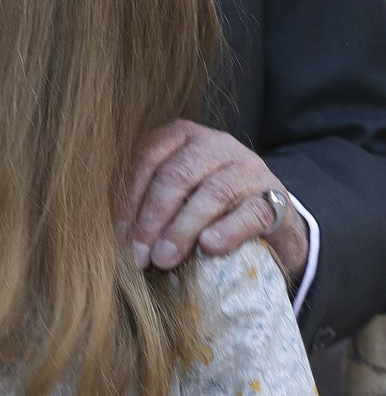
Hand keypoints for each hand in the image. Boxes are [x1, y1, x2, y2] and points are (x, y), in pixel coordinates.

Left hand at [126, 119, 309, 285]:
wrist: (271, 223)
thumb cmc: (209, 210)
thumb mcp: (177, 198)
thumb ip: (149, 204)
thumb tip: (121, 238)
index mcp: (183, 136)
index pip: (149, 158)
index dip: (131, 198)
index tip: (121, 236)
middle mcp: (215, 144)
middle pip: (177, 175)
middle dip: (153, 218)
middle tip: (140, 255)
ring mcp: (248, 167)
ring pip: (212, 193)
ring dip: (182, 229)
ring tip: (165, 259)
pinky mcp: (275, 197)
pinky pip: (250, 213)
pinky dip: (227, 231)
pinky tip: (209, 248)